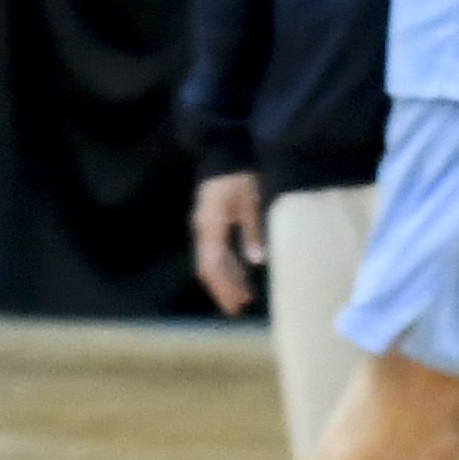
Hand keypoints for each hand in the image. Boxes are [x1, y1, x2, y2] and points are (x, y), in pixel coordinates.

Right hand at [189, 169, 263, 315]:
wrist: (228, 152)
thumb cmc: (242, 174)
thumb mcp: (252, 202)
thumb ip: (253, 230)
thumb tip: (255, 261)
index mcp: (210, 224)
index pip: (211, 263)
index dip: (223, 285)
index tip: (236, 303)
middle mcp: (203, 227)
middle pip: (208, 266)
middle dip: (223, 287)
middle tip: (239, 307)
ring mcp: (206, 225)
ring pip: (212, 259)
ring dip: (226, 278)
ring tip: (244, 296)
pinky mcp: (212, 222)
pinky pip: (216, 249)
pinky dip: (228, 264)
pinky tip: (242, 274)